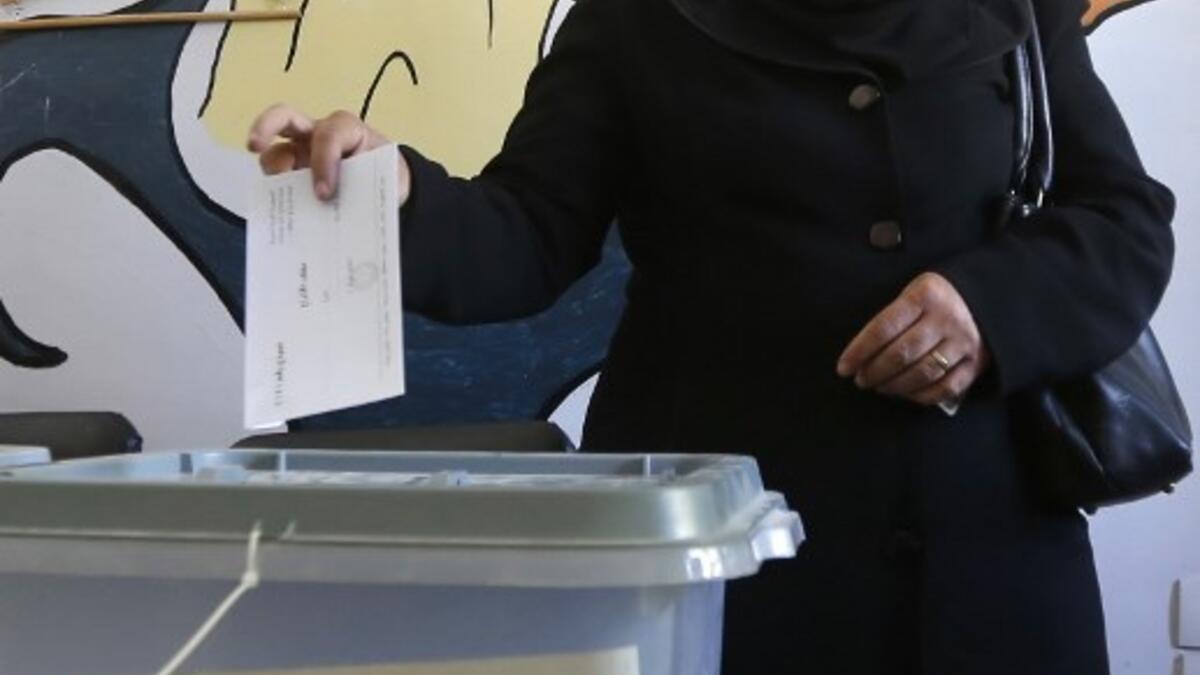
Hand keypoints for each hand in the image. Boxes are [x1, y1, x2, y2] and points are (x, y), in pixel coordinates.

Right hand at [246, 104, 409, 202]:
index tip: (325, 193)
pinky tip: (279, 214)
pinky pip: (277, 181)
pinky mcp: (294, 175)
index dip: (323, 162)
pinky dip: (276, 196)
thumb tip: (346, 212)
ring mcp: (301, 153)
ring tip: (275, 195)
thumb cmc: (387, 174)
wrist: (390, 184)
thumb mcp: (387, 177)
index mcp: (346, 129)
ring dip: (271, 171)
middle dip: (265, 126)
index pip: (328, 136)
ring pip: (274, 152)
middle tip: (255, 145)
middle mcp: (317, 135)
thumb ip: (367, 187)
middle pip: (283, 117)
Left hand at [836, 272, 990, 407]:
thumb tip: (861, 355)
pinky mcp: (977, 363)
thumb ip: (892, 318)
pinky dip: (920, 395)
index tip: (843, 367)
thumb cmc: (937, 298)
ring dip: (894, 385)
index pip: (883, 327)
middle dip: (874, 371)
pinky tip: (904, 393)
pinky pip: (944, 388)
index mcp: (925, 296)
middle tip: (861, 379)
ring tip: (879, 386)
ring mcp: (964, 342)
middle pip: (901, 354)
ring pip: (922, 373)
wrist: (990, 297)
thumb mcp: (914, 292)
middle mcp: (947, 319)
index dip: (859, 351)